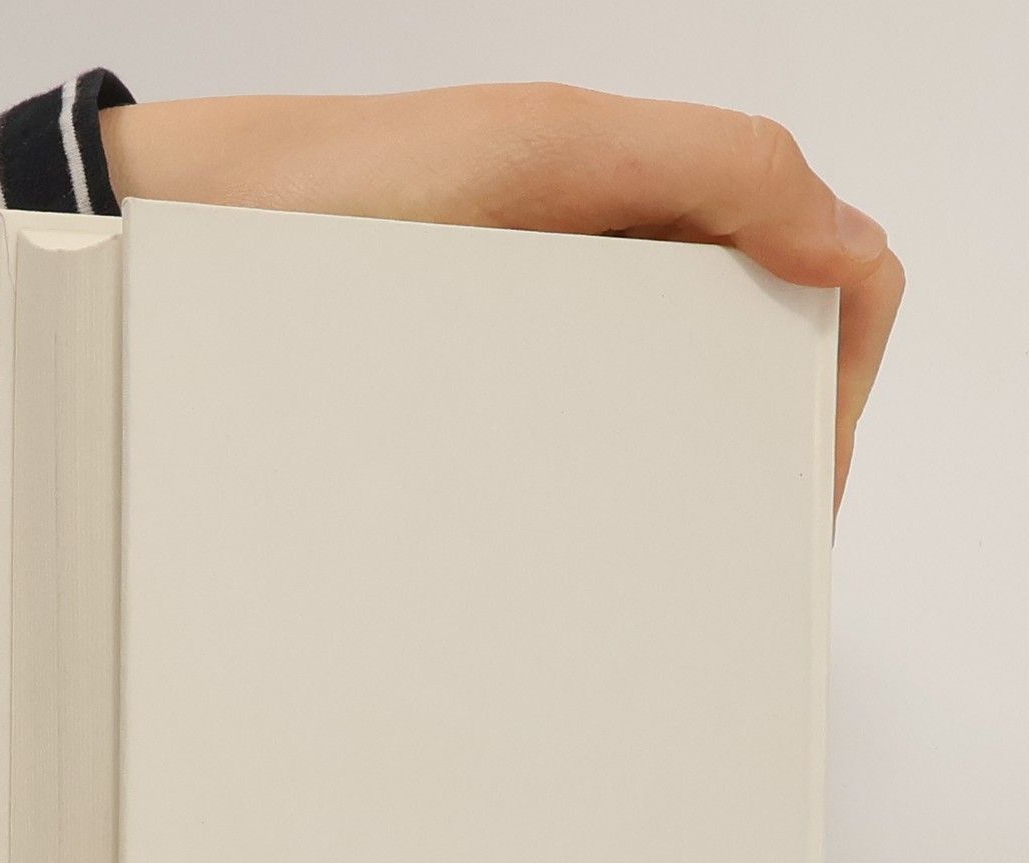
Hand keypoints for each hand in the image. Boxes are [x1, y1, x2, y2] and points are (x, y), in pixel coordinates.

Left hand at [102, 84, 901, 508]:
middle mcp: (607, 264)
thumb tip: (857, 248)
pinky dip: (606, 483)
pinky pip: (580, 441)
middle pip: (756, 349)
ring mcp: (544, 332)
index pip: (823, 265)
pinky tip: (582, 526)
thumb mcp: (543, 153)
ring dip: (691, 469)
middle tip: (737, 536)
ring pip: (670, 406)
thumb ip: (717, 171)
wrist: (172, 240)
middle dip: (772, 435)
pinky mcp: (477, 388)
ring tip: (662, 543)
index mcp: (646, 195)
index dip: (842, 362)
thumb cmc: (339, 186)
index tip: (805, 470)